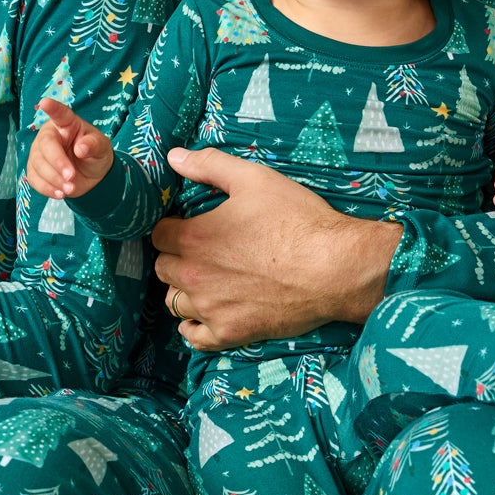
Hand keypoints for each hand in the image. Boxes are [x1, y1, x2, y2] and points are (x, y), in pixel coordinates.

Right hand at [25, 99, 113, 198]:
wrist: (92, 176)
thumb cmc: (95, 153)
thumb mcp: (102, 148)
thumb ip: (93, 145)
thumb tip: (81, 148)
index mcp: (66, 123)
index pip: (60, 114)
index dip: (52, 109)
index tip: (45, 102)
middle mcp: (50, 136)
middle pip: (45, 146)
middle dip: (57, 163)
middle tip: (71, 176)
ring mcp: (39, 153)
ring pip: (37, 165)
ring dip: (54, 179)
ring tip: (70, 188)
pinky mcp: (36, 170)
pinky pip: (34, 179)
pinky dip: (47, 188)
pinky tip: (60, 193)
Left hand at [151, 147, 401, 350]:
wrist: (335, 268)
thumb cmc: (297, 220)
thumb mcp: (254, 179)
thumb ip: (209, 166)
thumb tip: (173, 157)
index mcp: (193, 238)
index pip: (158, 235)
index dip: (173, 228)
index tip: (190, 226)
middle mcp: (194, 275)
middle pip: (163, 268)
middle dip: (177, 257)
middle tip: (204, 251)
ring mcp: (210, 308)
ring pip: (174, 302)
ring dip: (184, 290)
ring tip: (207, 280)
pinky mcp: (230, 332)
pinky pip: (193, 337)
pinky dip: (193, 326)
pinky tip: (205, 314)